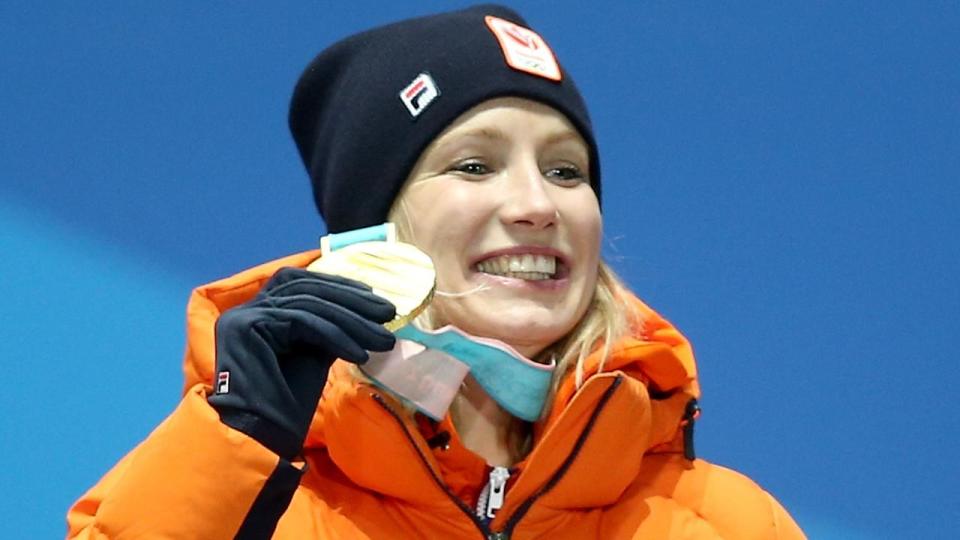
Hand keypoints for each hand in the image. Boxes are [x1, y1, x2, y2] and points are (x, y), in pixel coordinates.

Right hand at [207, 267, 395, 458]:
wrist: (262, 440)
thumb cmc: (287, 404)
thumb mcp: (313, 355)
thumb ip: (326, 328)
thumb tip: (361, 310)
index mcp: (258, 312)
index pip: (301, 283)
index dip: (338, 286)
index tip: (372, 296)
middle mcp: (245, 308)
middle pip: (307, 289)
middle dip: (352, 301)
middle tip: (389, 313)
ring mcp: (243, 315)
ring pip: (308, 305)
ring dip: (352, 322)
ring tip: (383, 339)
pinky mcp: (247, 326)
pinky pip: (303, 322)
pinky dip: (336, 336)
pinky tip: (361, 354)